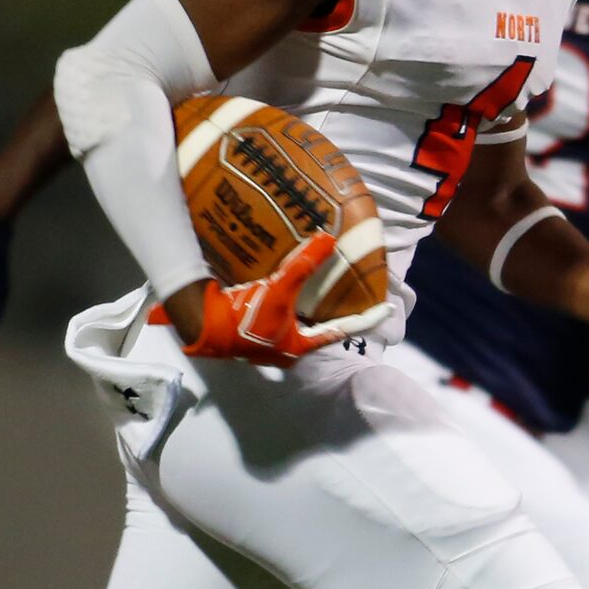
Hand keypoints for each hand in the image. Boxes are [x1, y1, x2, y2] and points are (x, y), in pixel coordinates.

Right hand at [150, 234, 390, 367]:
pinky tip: (280, 291)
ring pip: (294, 325)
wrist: (204, 327)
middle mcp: (285, 350)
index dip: (364, 320)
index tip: (384, 310)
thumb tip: (328, 237)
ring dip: (303, 310)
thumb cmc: (247, 316)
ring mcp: (266, 345)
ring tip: (313, 291)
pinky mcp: (249, 335)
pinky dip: (283, 306)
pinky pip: (275, 319)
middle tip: (341, 294)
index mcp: (299, 346)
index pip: (340, 331)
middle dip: (327, 313)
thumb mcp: (280, 290)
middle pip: (316, 329)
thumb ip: (304, 265)